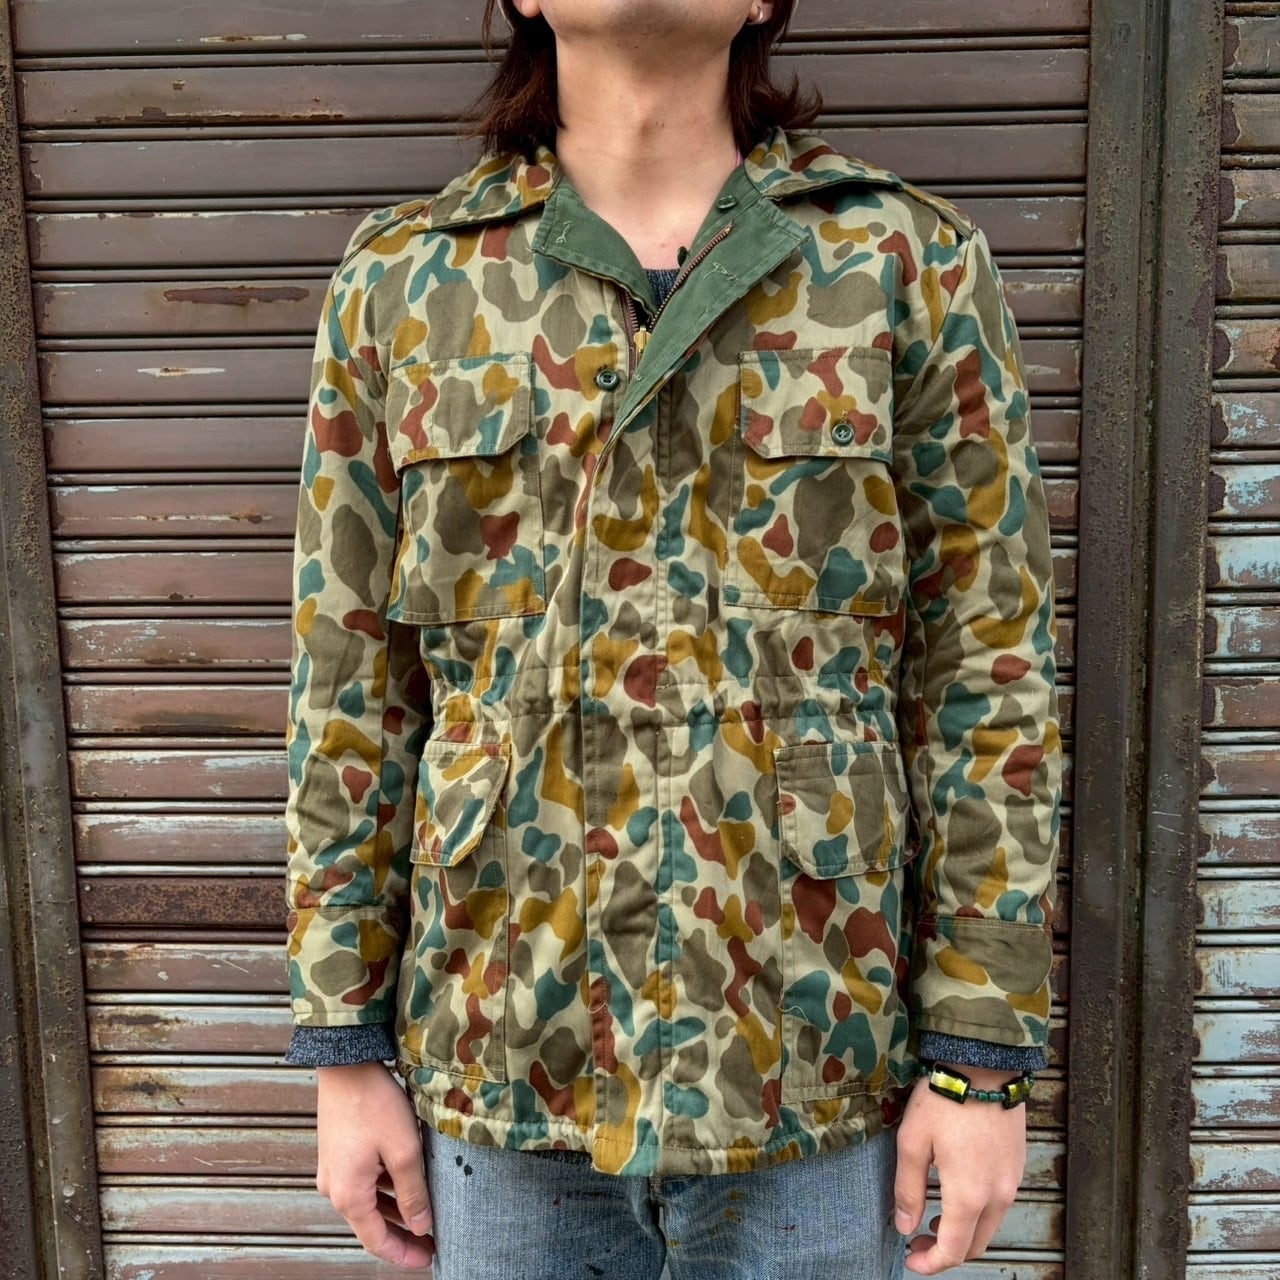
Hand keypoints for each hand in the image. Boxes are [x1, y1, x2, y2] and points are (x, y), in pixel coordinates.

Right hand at [315, 1061, 434, 1269]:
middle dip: (402, 1236)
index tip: (429, 1259)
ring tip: (425, 1215)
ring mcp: (333, 1170)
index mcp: (348, 1195)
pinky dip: (384, 1190)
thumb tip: (421, 1227)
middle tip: (432, 1241)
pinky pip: (363, 1183)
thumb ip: (413, 1193)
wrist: (346, 1063)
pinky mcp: (337, 1153)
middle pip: (371, 1225)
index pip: (377, 1241)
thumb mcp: (404, 1150)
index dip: (403, 1255)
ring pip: (368, 1203)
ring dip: (394, 1212)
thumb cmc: (374, 1103)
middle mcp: (334, 1188)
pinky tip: (406, 1184)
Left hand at [893, 1062, 1026, 1273]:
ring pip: (989, 1226)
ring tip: (934, 1219)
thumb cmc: (943, 1101)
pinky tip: (957, 1195)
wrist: (983, 1066)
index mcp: (969, 1195)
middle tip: (918, 1241)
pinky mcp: (1017, 1166)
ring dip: (963, 1232)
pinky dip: (978, 1213)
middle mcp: (997, 1196)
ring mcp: (1011, 1181)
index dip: (931, 1263)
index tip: (911, 1260)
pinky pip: (998, 1204)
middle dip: (946, 1251)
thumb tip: (905, 1227)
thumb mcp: (913, 1142)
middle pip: (976, 1245)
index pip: (953, 1249)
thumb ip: (909, 1189)